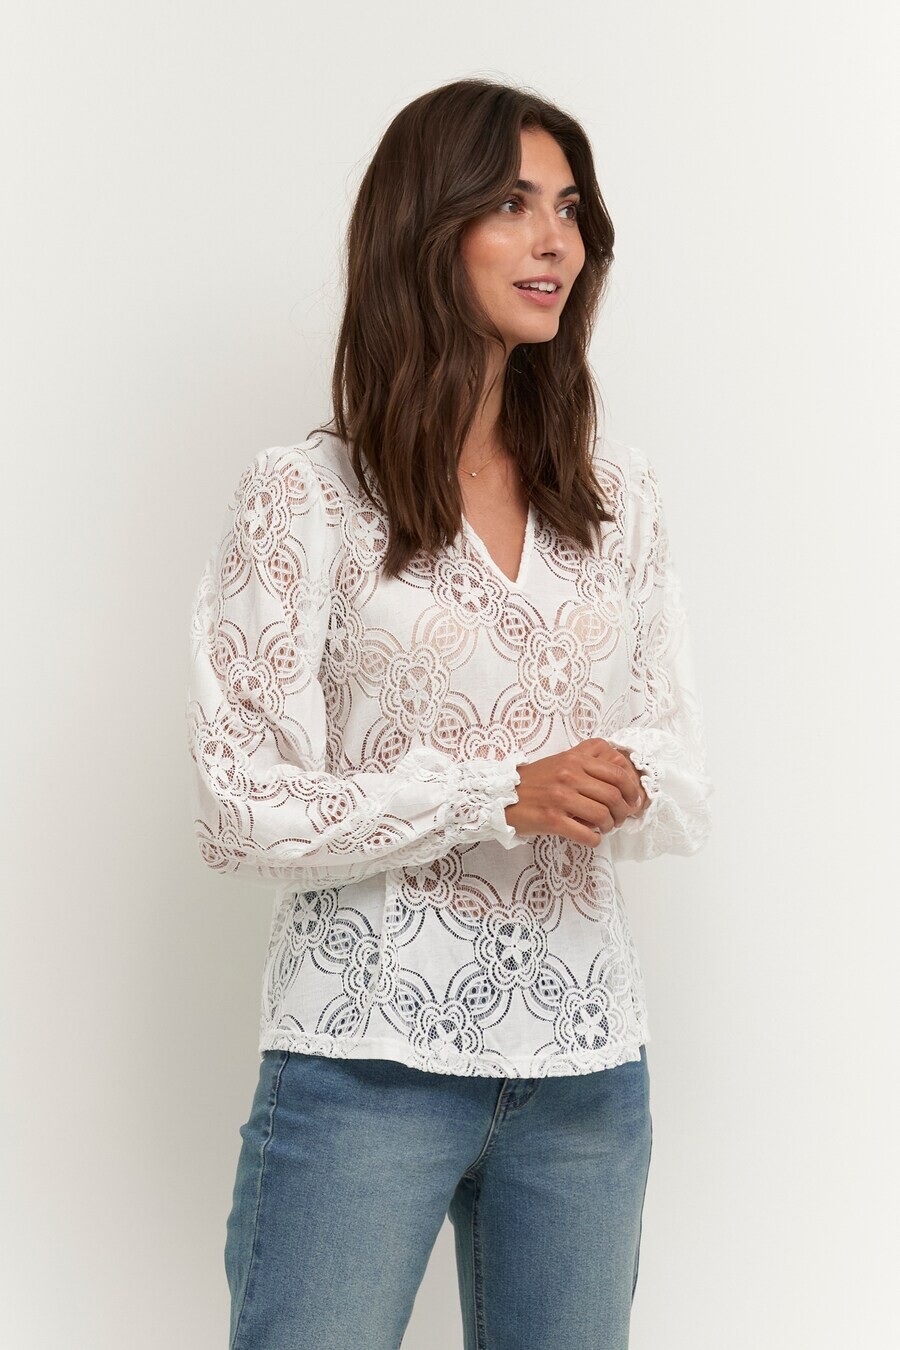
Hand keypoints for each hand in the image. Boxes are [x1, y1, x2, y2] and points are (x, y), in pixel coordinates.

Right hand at [505, 738, 647, 846]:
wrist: (502, 795)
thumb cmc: (535, 781)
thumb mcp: (562, 761)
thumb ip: (588, 762)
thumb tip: (621, 775)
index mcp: (574, 759)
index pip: (617, 773)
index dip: (632, 790)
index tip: (632, 800)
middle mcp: (569, 775)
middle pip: (614, 796)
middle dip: (624, 812)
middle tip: (621, 818)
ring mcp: (560, 798)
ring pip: (603, 816)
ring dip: (610, 826)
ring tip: (605, 828)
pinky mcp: (552, 820)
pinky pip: (587, 835)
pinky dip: (595, 839)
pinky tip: (591, 837)